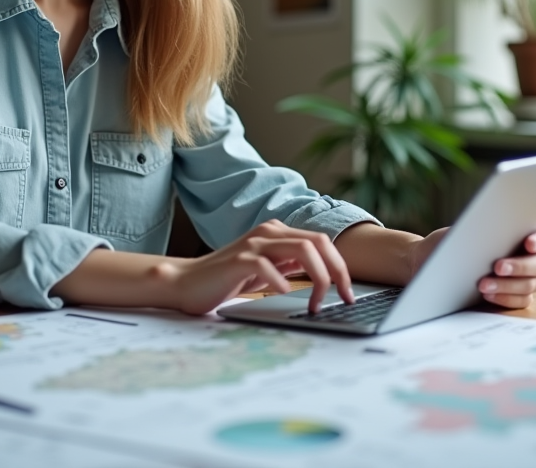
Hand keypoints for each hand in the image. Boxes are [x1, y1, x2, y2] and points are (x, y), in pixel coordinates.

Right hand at [165, 220, 353, 315]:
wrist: (186, 283)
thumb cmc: (226, 280)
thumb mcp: (267, 270)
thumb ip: (291, 264)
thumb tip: (324, 272)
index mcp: (278, 233)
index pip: (322, 242)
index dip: (341, 267)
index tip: (348, 293)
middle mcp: (268, 232)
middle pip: (319, 242)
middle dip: (337, 272)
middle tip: (344, 298)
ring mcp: (253, 244)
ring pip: (302, 248)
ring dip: (318, 278)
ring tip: (315, 303)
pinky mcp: (237, 260)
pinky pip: (267, 265)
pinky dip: (281, 280)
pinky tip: (284, 293)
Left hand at [406, 227, 535, 309]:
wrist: (441, 264)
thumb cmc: (457, 243)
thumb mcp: (464, 231)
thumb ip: (480, 228)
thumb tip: (487, 230)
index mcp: (531, 236)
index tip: (528, 243)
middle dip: (520, 266)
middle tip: (498, 266)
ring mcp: (532, 280)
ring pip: (531, 285)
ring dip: (508, 285)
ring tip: (483, 284)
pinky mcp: (520, 298)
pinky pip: (521, 301)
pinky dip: (504, 298)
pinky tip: (487, 295)